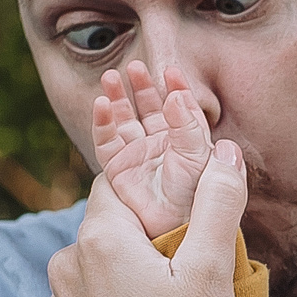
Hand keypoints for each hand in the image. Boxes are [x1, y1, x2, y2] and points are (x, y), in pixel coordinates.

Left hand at [46, 140, 248, 296]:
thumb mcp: (212, 276)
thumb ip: (215, 205)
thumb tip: (222, 152)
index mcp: (99, 240)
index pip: (120, 180)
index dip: (156, 184)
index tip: (187, 206)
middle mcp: (65, 267)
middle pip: (111, 225)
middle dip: (148, 234)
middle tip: (192, 265)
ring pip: (99, 267)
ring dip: (131, 274)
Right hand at [93, 61, 214, 238]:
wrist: (174, 229)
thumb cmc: (194, 198)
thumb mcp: (196, 157)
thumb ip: (188, 126)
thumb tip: (177, 96)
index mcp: (186, 140)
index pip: (180, 106)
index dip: (175, 87)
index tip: (170, 70)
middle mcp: (161, 144)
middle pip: (149, 107)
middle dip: (142, 86)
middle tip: (135, 67)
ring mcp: (138, 155)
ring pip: (125, 119)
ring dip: (118, 98)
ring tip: (109, 77)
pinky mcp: (118, 169)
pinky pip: (106, 141)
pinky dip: (102, 123)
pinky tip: (100, 105)